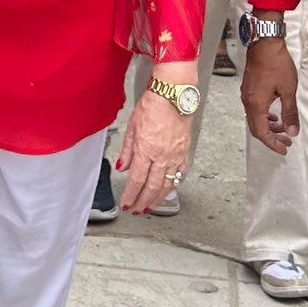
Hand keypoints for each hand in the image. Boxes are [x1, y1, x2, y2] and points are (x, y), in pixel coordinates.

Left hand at [118, 70, 193, 213]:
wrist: (174, 95)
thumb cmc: (153, 105)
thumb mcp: (132, 125)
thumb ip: (128, 149)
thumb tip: (122, 167)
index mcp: (146, 149)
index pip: (136, 180)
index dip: (131, 195)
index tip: (126, 204)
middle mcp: (162, 156)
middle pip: (151, 187)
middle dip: (143, 202)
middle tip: (136, 211)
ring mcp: (175, 155)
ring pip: (167, 184)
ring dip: (157, 199)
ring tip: (150, 207)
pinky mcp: (185, 152)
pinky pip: (180, 174)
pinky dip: (173, 185)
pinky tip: (167, 191)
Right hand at [240, 35, 298, 155]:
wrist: (265, 44)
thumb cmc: (277, 65)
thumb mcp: (288, 90)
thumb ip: (290, 112)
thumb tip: (293, 132)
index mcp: (257, 104)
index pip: (262, 132)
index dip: (273, 144)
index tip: (284, 149)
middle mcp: (248, 101)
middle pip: (256, 128)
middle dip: (271, 137)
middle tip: (286, 142)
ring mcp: (246, 94)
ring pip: (254, 118)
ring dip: (268, 126)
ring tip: (283, 128)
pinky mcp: (248, 88)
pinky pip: (253, 109)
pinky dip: (263, 116)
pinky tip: (273, 114)